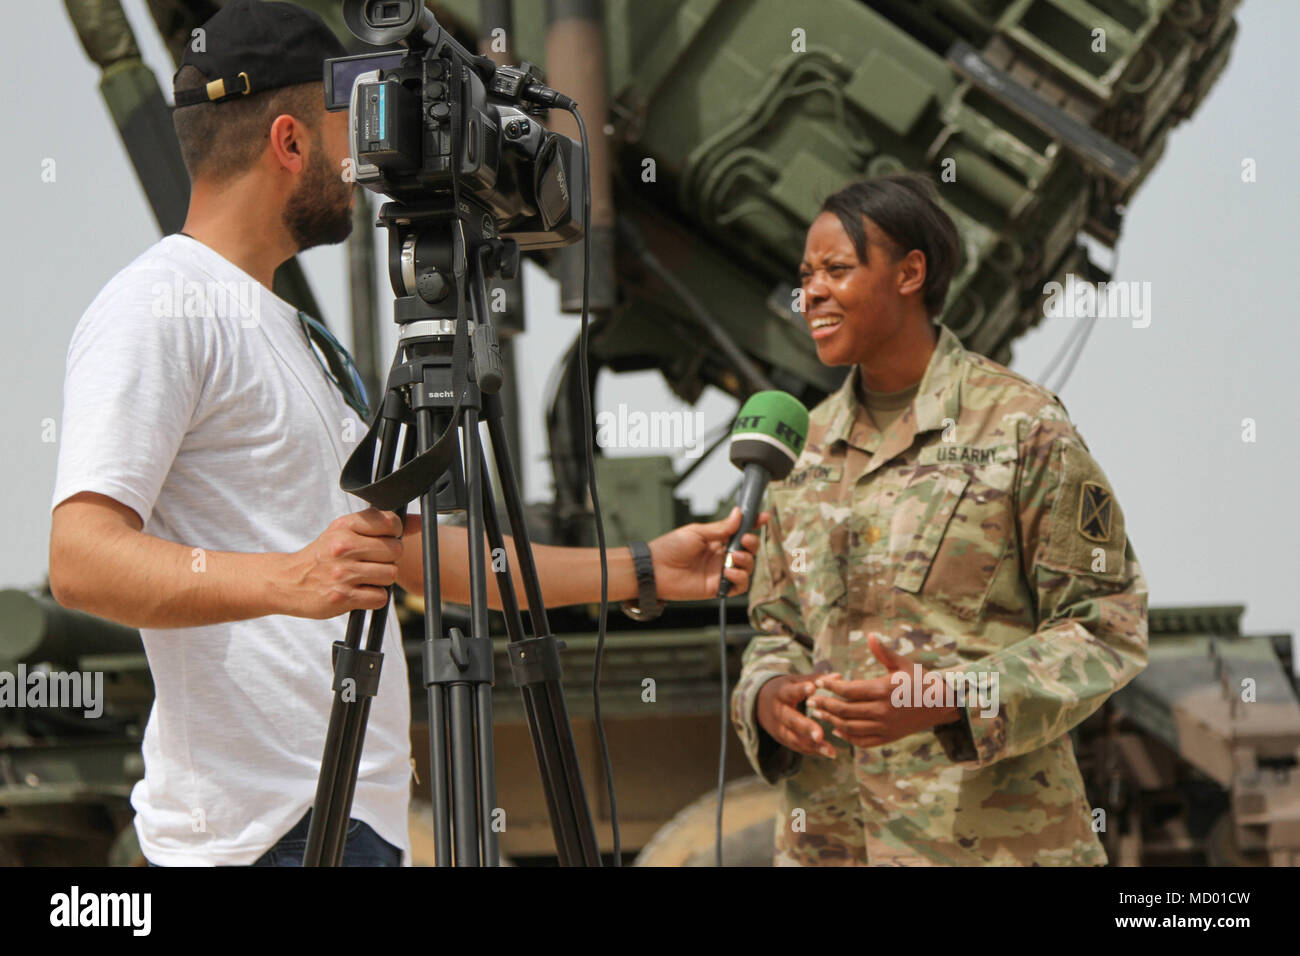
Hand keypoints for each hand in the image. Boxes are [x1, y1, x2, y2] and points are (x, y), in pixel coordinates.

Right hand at [274, 507, 409, 619]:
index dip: (394, 533)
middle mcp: (343, 547)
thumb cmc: (321, 556)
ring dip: (381, 580)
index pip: (390, 522)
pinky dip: (373, 598)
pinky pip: (380, 598)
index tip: (385, 540)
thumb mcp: (343, 532)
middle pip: (395, 551)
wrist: (287, 582)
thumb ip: (379, 525)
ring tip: (363, 578)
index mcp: (345, 526)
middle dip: (388, 559)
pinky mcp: (343, 597)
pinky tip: (358, 593)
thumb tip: (418, 522)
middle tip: (372, 563)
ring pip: (390, 575)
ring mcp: (343, 573)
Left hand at [648, 507, 767, 599]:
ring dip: (746, 561)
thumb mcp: (697, 532)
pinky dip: (739, 578)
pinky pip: (739, 586)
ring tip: (733, 558)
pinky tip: (729, 572)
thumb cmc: (670, 548)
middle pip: (748, 550)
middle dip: (752, 543)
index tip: (763, 517)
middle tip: (744, 540)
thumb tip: (738, 514)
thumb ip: (721, 528)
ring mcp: (720, 572)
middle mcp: (721, 555)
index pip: (740, 531)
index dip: (753, 525)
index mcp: (716, 540)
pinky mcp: (718, 587)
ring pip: (747, 567)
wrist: (655, 569)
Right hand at [756, 674, 841, 758]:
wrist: (759, 704)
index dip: (801, 690)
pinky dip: (811, 751)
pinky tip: (826, 753)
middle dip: (806, 728)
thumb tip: (839, 676)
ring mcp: (778, 728)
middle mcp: (778, 711)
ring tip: (830, 751)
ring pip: (794, 738)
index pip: (790, 691)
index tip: (812, 688)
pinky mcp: (781, 739)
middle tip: (820, 734)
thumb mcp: (794, 681)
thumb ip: (815, 679)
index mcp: (781, 693)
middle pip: (791, 720)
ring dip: (812, 746)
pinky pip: (797, 746)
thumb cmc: (783, 690)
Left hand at [806, 635, 960, 747]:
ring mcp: (885, 726)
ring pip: (851, 727)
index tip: (819, 682)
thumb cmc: (921, 680)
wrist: (942, 703)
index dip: (830, 687)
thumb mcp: (902, 663)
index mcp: (883, 690)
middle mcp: (882, 710)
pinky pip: (864, 741)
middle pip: (845, 710)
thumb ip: (882, 652)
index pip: (848, 690)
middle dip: (824, 705)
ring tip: (819, 714)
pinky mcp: (889, 737)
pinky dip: (848, 737)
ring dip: (832, 721)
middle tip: (811, 701)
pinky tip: (838, 730)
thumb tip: (869, 635)